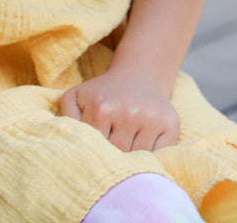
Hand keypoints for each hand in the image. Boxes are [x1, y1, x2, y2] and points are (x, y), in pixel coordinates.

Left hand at [59, 72, 180, 151]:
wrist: (138, 75)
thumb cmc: (104, 93)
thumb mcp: (77, 97)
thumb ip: (65, 119)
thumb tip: (65, 142)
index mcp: (102, 108)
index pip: (96, 150)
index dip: (95, 155)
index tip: (94, 156)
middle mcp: (129, 112)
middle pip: (118, 158)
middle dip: (113, 160)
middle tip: (111, 157)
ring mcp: (152, 118)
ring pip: (139, 161)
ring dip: (133, 161)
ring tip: (127, 150)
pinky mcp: (171, 123)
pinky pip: (161, 157)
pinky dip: (154, 160)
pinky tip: (145, 150)